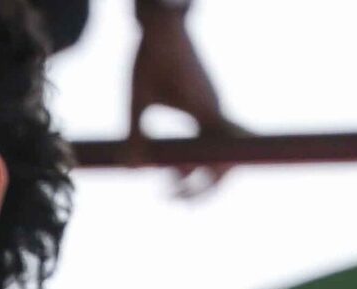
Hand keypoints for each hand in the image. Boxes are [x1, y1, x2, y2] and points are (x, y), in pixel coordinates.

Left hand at [130, 5, 238, 197]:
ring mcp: (213, 106)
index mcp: (205, 113)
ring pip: (214, 149)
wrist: (162, 24)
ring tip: (166, 182)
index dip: (207, 185)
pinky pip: (207, 135)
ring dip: (194, 169)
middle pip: (224, 160)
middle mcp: (216, 111)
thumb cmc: (149, 58)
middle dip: (202, 185)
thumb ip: (135, 135)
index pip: (222, 159)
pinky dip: (193, 152)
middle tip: (171, 197)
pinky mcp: (205, 101)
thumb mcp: (136, 99)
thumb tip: (133, 169)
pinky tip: (170, 160)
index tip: (177, 194)